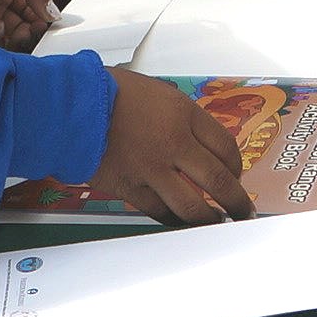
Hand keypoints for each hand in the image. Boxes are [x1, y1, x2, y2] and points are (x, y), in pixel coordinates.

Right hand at [86, 65, 254, 225]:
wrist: (72, 106)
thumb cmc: (110, 92)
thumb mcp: (157, 93)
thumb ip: (180, 117)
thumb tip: (197, 141)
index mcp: (184, 114)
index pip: (225, 146)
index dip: (236, 167)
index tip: (237, 175)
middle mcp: (174, 143)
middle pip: (218, 180)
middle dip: (236, 200)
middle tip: (244, 210)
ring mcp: (153, 169)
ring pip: (192, 205)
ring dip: (209, 219)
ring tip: (217, 223)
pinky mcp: (131, 189)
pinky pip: (160, 212)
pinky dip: (174, 220)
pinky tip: (181, 223)